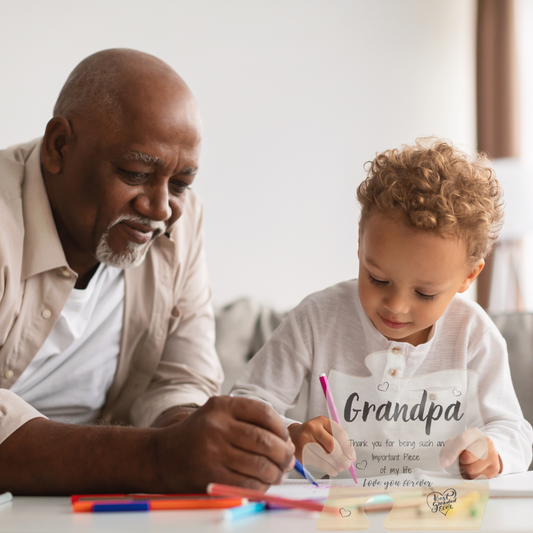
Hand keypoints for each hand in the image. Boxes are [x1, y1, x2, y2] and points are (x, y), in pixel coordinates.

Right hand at [154, 396, 294, 492]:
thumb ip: (248, 419)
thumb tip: (286, 440)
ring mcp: (214, 452)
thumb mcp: (219, 414)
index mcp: (222, 405)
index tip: (286, 438)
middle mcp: (217, 426)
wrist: (163, 456)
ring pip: (259, 464)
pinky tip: (263, 483)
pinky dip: (262, 485)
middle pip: (264, 440)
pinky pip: (247, 483)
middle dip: (283, 453)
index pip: (263, 413)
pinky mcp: (212, 476)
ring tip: (278, 473)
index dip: (280, 427)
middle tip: (288, 459)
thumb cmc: (200, 434)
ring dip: (276, 472)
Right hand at [288, 416, 355, 476]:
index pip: (339, 433)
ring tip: (339, 468)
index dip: (347, 446)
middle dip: (342, 457)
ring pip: (325, 456)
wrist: (293, 436)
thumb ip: (338, 442)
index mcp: (322, 421)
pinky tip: (332, 470)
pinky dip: (328, 468)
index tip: (352, 457)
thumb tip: (350, 458)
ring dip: (335, 465)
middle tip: (346, 465)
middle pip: (332, 445)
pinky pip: (318, 462)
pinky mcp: (301, 451)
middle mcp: (313, 428)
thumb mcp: (326, 432)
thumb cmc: (314, 436)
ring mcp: (305, 439)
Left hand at [439, 427, 501, 478]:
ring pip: (472, 470)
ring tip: (469, 463)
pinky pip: (478, 478)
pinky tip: (475, 468)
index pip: (462, 441)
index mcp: (474, 433)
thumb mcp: (456, 442)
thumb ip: (448, 449)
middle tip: (462, 459)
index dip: (452, 453)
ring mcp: (493, 455)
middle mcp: (486, 442)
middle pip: (467, 458)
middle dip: (461, 461)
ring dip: (466, 469)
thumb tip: (444, 461)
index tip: (444, 462)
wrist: (486, 450)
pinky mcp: (495, 468)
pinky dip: (473, 475)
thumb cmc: (468, 446)